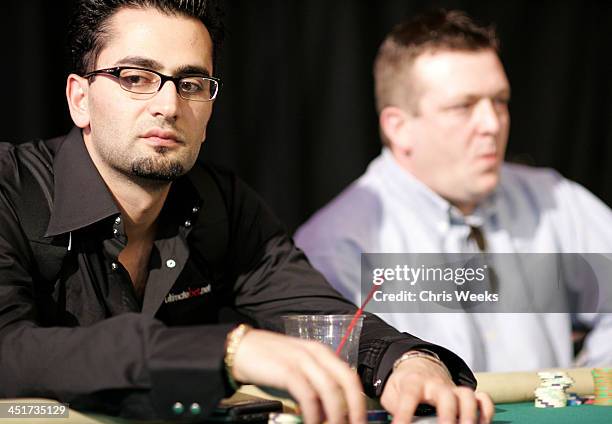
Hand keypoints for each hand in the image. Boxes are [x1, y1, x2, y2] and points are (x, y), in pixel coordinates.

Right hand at [232, 329, 365, 423]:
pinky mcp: (287, 370)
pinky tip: (312, 423)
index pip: (350, 376)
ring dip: (336, 415)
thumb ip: (314, 383)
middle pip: (347, 382)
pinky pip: (308, 396)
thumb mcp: (298, 367)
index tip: (360, 420)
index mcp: (322, 352)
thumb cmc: (269, 360)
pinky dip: (313, 414)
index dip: (359, 401)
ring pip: (330, 390)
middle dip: (354, 409)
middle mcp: (316, 353)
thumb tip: (329, 410)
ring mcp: (302, 360)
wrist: (241, 348)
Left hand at [380, 357, 493, 423]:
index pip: (409, 396)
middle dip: (447, 415)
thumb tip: (400, 423)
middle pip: (445, 395)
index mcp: (414, 382)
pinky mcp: (464, 394)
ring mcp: (453, 388)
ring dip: (470, 414)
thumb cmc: (404, 385)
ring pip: (467, 395)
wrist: (418, 366)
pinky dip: (486, 411)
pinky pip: (482, 398)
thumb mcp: (391, 394)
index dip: (405, 414)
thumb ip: (395, 408)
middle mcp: (436, 384)